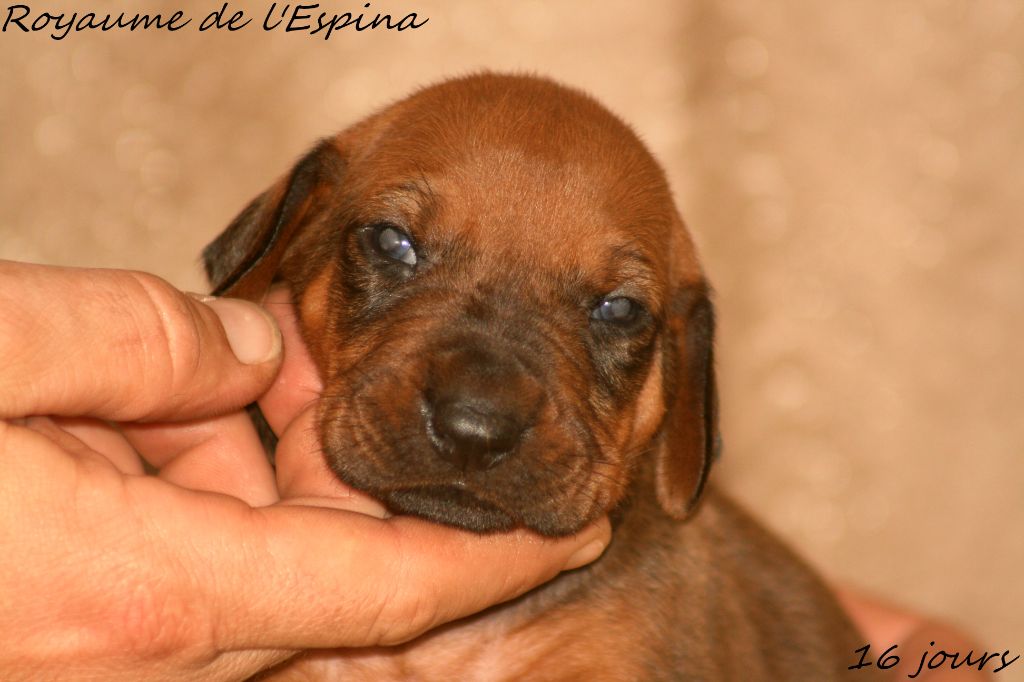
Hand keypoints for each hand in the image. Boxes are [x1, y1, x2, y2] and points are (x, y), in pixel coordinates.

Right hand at [0, 261, 610, 680]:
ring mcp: (111, 666)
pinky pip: (189, 588)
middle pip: (316, 573)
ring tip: (185, 397)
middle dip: (334, 475)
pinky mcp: (84, 651)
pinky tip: (145, 438)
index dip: (499, 563)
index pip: (390, 592)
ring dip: (246, 482)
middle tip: (292, 379)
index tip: (580, 521)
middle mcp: (146, 658)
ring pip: (249, 576)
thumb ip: (138, 338)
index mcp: (149, 596)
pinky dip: (196, 505)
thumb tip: (243, 345)